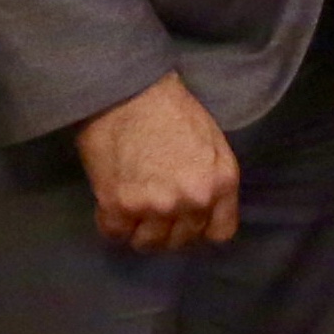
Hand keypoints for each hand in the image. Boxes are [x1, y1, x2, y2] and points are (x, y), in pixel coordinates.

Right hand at [77, 72, 238, 251]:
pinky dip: (112, 223)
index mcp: (221, 184)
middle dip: (169, 230)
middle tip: (153, 211)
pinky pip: (115, 233)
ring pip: (148, 244)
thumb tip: (204, 210)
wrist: (127, 90)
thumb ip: (214, 181)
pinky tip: (112, 205)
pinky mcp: (118, 206)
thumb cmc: (172, 109)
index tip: (188, 220)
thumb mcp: (214, 143)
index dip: (201, 228)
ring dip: (139, 231)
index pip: (220, 233)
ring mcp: (155, 207)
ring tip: (132, 211)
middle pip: (181, 241)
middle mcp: (192, 201)